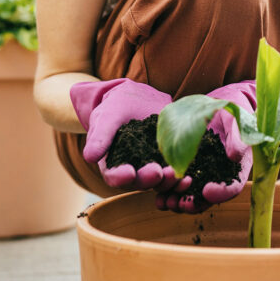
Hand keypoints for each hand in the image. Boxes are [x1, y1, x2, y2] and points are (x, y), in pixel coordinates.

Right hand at [69, 78, 189, 192]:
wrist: (138, 98)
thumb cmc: (117, 107)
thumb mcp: (107, 116)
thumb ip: (100, 136)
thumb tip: (90, 157)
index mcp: (112, 165)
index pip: (114, 176)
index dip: (120, 177)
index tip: (128, 173)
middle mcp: (133, 171)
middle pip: (139, 182)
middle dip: (148, 179)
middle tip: (157, 172)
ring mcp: (152, 167)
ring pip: (159, 181)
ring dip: (168, 181)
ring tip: (176, 174)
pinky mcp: (168, 161)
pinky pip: (175, 171)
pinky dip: (181, 175)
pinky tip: (189, 175)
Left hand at [156, 80, 257, 213]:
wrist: (217, 104)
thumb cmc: (232, 111)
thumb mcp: (237, 120)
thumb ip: (238, 138)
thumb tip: (234, 157)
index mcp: (236, 168)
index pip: (233, 187)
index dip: (222, 192)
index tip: (208, 191)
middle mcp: (219, 176)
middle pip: (209, 199)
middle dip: (195, 204)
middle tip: (183, 204)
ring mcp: (201, 174)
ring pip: (191, 196)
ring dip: (179, 202)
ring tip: (168, 202)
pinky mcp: (185, 168)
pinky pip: (177, 186)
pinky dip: (168, 193)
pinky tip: (157, 196)